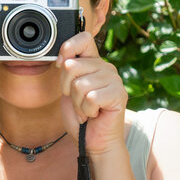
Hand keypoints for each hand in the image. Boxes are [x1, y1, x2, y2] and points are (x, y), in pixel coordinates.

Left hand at [57, 32, 127, 156]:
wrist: (94, 141)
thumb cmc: (81, 117)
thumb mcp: (68, 89)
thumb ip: (67, 71)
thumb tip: (64, 59)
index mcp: (93, 62)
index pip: (83, 39)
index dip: (68, 49)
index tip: (61, 66)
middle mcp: (106, 67)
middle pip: (72, 66)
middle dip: (67, 89)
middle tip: (78, 101)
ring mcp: (114, 80)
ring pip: (80, 85)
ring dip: (77, 103)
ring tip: (86, 109)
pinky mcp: (119, 94)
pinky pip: (90, 98)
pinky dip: (86, 111)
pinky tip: (94, 114)